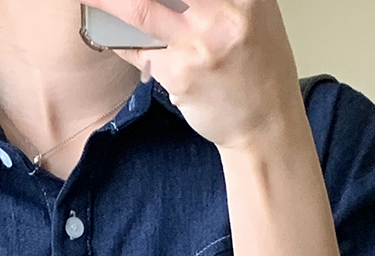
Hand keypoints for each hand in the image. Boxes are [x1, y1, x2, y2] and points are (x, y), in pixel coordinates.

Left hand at [96, 0, 303, 153]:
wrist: (264, 125)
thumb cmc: (259, 70)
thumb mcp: (254, 15)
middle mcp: (221, 14)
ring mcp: (197, 45)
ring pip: (140, 11)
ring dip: (109, 4)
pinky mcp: (178, 75)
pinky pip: (138, 51)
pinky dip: (123, 42)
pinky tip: (115, 35)